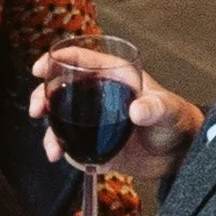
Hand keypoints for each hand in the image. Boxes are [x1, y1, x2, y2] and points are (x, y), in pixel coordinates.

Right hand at [29, 48, 203, 179]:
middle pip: (60, 88)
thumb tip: (138, 110)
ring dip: (49, 131)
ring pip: (59, 118)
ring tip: (52, 147)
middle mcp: (98, 95)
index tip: (40, 68)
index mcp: (113, 76)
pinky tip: (60, 156)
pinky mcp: (92, 141)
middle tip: (38, 109)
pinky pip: (69, 143)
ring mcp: (92, 119)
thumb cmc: (176, 121)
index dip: (57, 59)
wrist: (177, 154)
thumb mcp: (168, 110)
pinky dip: (59, 149)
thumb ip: (155, 108)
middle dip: (42, 97)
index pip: (80, 59)